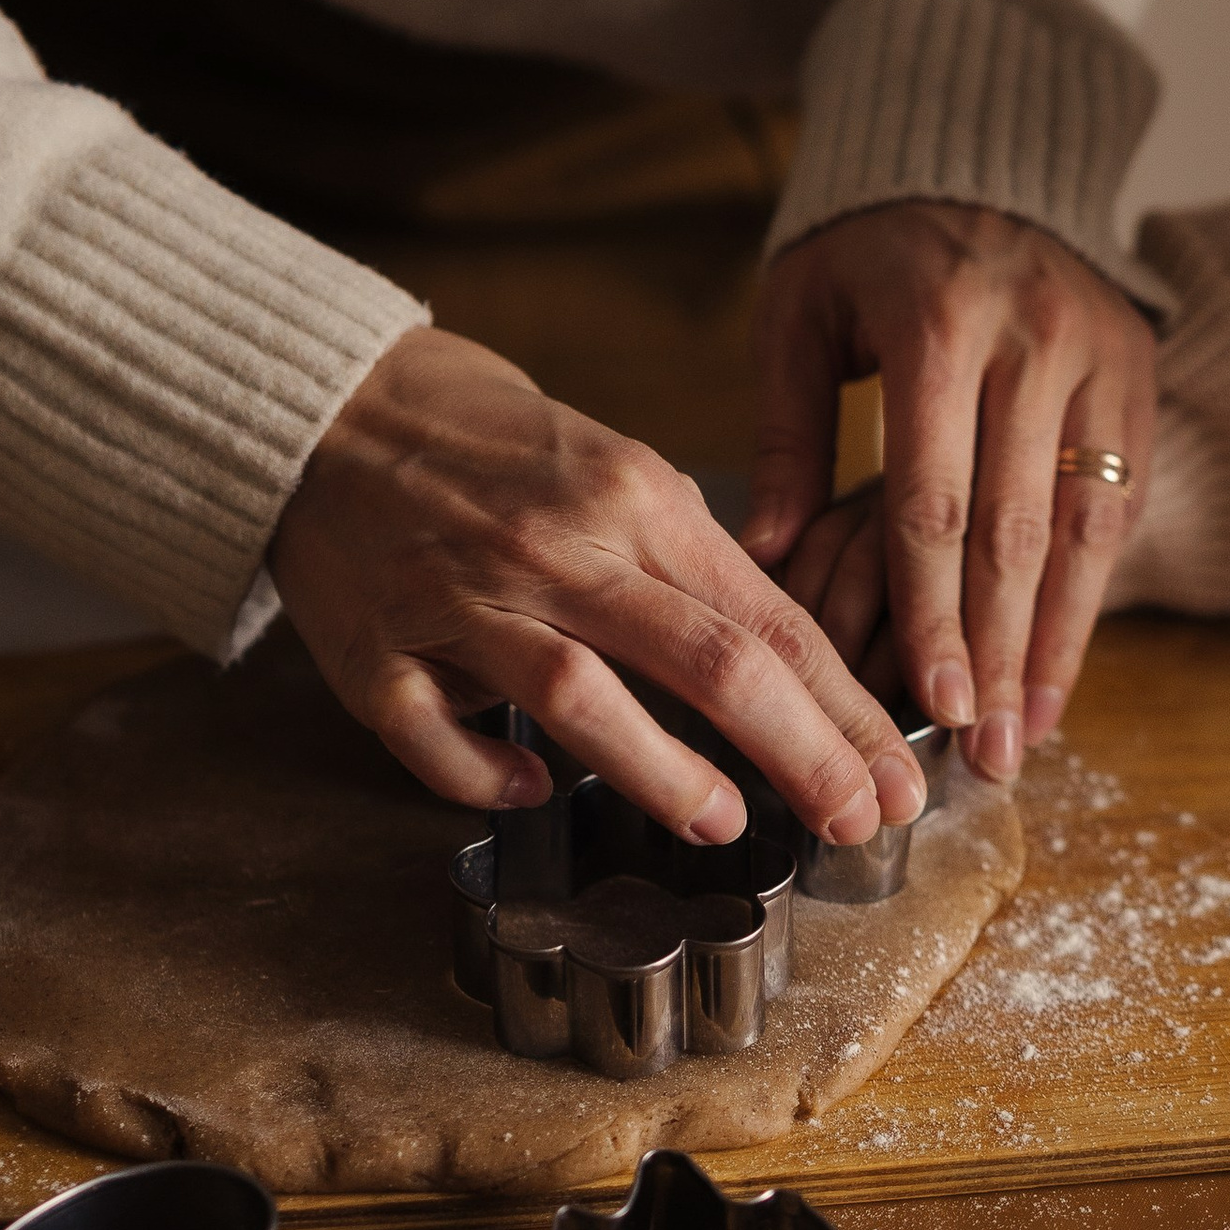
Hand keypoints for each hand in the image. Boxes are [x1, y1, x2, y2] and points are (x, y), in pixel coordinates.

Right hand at [270, 326, 926, 846]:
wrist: (335, 405)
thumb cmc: (493, 446)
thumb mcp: (614, 470)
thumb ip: (687, 560)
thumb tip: (777, 663)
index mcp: (633, 498)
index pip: (768, 619)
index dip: (842, 710)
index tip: (894, 778)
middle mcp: (556, 546)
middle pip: (705, 658)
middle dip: (799, 752)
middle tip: (856, 822)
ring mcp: (459, 600)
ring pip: (576, 694)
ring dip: (661, 769)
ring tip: (724, 824)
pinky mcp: (372, 650)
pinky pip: (432, 732)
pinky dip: (484, 771)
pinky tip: (532, 791)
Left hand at [742, 200, 1154, 781]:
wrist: (980, 154)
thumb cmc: (867, 247)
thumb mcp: (802, 314)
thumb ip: (785, 432)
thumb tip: (755, 556)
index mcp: (938, 324)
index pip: (936, 499)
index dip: (934, 612)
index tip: (931, 702)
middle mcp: (1034, 340)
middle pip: (1017, 529)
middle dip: (999, 653)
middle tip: (984, 754)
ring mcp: (1097, 355)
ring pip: (1083, 526)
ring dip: (1056, 642)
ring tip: (1028, 737)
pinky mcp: (1136, 371)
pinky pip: (1117, 502)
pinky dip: (1090, 593)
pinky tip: (1060, 665)